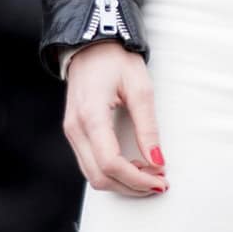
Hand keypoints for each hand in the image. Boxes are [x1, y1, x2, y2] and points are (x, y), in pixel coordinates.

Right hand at [62, 44, 166, 196]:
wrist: (92, 44)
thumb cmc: (116, 60)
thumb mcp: (140, 89)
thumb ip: (148, 128)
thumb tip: (157, 161)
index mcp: (91, 116)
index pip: (111, 163)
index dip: (137, 179)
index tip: (160, 180)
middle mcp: (75, 128)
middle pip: (100, 177)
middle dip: (131, 186)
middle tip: (159, 183)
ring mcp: (72, 132)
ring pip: (93, 175)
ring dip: (122, 182)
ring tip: (149, 175)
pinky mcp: (75, 133)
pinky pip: (90, 164)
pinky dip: (112, 173)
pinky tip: (133, 166)